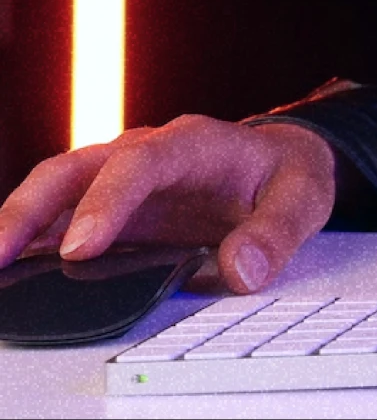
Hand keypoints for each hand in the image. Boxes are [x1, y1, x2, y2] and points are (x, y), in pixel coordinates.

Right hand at [0, 115, 337, 292]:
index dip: (108, 201)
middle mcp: (145, 154)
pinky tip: (7, 274)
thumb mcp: (304, 197)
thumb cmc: (283, 176)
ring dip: (16, 225)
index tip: (83, 247)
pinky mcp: (104, 208)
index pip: (142, 161)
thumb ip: (277, 232)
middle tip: (0, 256)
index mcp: (193, 144)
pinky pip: (55, 221)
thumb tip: (242, 271)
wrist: (277, 163)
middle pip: (77, 168)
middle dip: (32, 208)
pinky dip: (27, 244)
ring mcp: (117, 181)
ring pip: (54, 191)